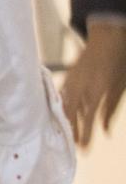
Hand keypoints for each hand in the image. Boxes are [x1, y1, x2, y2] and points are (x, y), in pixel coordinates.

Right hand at [62, 23, 125, 146]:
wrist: (108, 36)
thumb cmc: (118, 60)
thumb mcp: (120, 86)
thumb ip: (111, 110)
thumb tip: (105, 131)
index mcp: (96, 89)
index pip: (88, 117)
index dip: (85, 133)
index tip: (84, 148)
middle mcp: (81, 86)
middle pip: (71, 112)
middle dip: (71, 130)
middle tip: (73, 145)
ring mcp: (72, 79)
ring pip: (65, 104)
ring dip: (66, 119)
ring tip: (68, 133)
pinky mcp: (69, 76)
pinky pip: (63, 95)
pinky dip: (63, 106)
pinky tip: (65, 114)